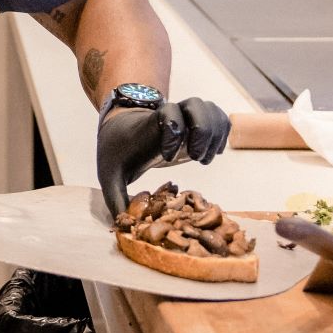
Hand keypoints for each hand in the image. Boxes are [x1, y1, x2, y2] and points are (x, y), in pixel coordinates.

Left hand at [96, 97, 229, 216]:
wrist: (122, 129)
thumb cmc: (118, 152)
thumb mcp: (110, 176)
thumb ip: (116, 200)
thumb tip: (124, 227)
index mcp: (150, 126)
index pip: (168, 113)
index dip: (173, 131)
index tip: (167, 157)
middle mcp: (171, 117)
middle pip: (197, 105)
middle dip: (202, 131)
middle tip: (195, 158)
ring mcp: (186, 118)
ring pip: (212, 110)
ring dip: (215, 135)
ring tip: (203, 159)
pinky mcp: (197, 124)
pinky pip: (219, 118)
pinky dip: (222, 134)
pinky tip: (211, 153)